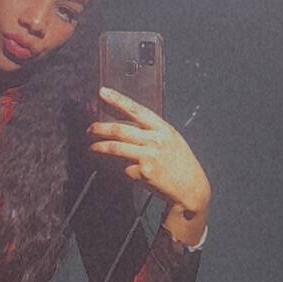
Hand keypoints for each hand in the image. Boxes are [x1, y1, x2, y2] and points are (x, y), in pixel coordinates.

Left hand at [87, 87, 211, 214]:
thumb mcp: (171, 140)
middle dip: (100, 128)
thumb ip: (152, 131)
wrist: (192, 188)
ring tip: (93, 147)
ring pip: (116, 147)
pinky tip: (129, 170)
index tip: (103, 92)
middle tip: (90, 128)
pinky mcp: (144, 173)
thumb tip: (127, 126)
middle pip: (120, 129)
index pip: (136, 110)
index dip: (118, 100)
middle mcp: (156, 140)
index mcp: (163, 128)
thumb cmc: (181, 164)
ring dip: (100, 147)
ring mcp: (149, 156)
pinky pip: (125, 168)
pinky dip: (123, 168)